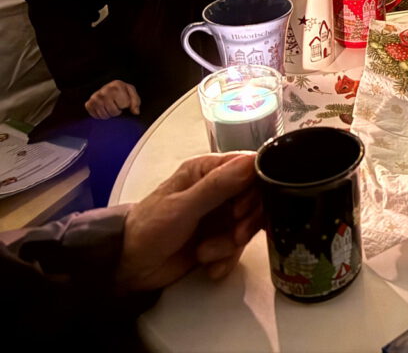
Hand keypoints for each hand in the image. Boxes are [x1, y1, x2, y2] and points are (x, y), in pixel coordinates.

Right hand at [85, 79, 140, 118]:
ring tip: (110, 107)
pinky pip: (96, 117)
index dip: (126, 104)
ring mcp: (95, 97)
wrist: (109, 89)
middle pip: (114, 112)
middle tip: (116, 105)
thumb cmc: (122, 92)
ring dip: (109, 114)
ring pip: (105, 116)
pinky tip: (103, 109)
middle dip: (117, 111)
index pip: (125, 104)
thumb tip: (136, 112)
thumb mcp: (132, 93)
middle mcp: (105, 90)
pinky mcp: (88, 103)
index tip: (124, 100)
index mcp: (117, 84)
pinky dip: (101, 116)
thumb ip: (136, 102)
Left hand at [115, 153, 261, 292]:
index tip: (241, 210)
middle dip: (246, 222)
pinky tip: (208, 266)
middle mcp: (220, 189)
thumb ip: (218, 186)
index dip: (255, 188)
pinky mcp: (221, 238)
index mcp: (209, 170)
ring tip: (205, 254)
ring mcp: (221, 214)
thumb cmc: (150, 229)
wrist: (129, 268)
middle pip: (256, 198)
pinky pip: (239, 247)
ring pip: (249, 225)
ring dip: (231, 245)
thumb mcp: (182, 207)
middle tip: (233, 237)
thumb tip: (252, 162)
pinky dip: (226, 259)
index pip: (250, 167)